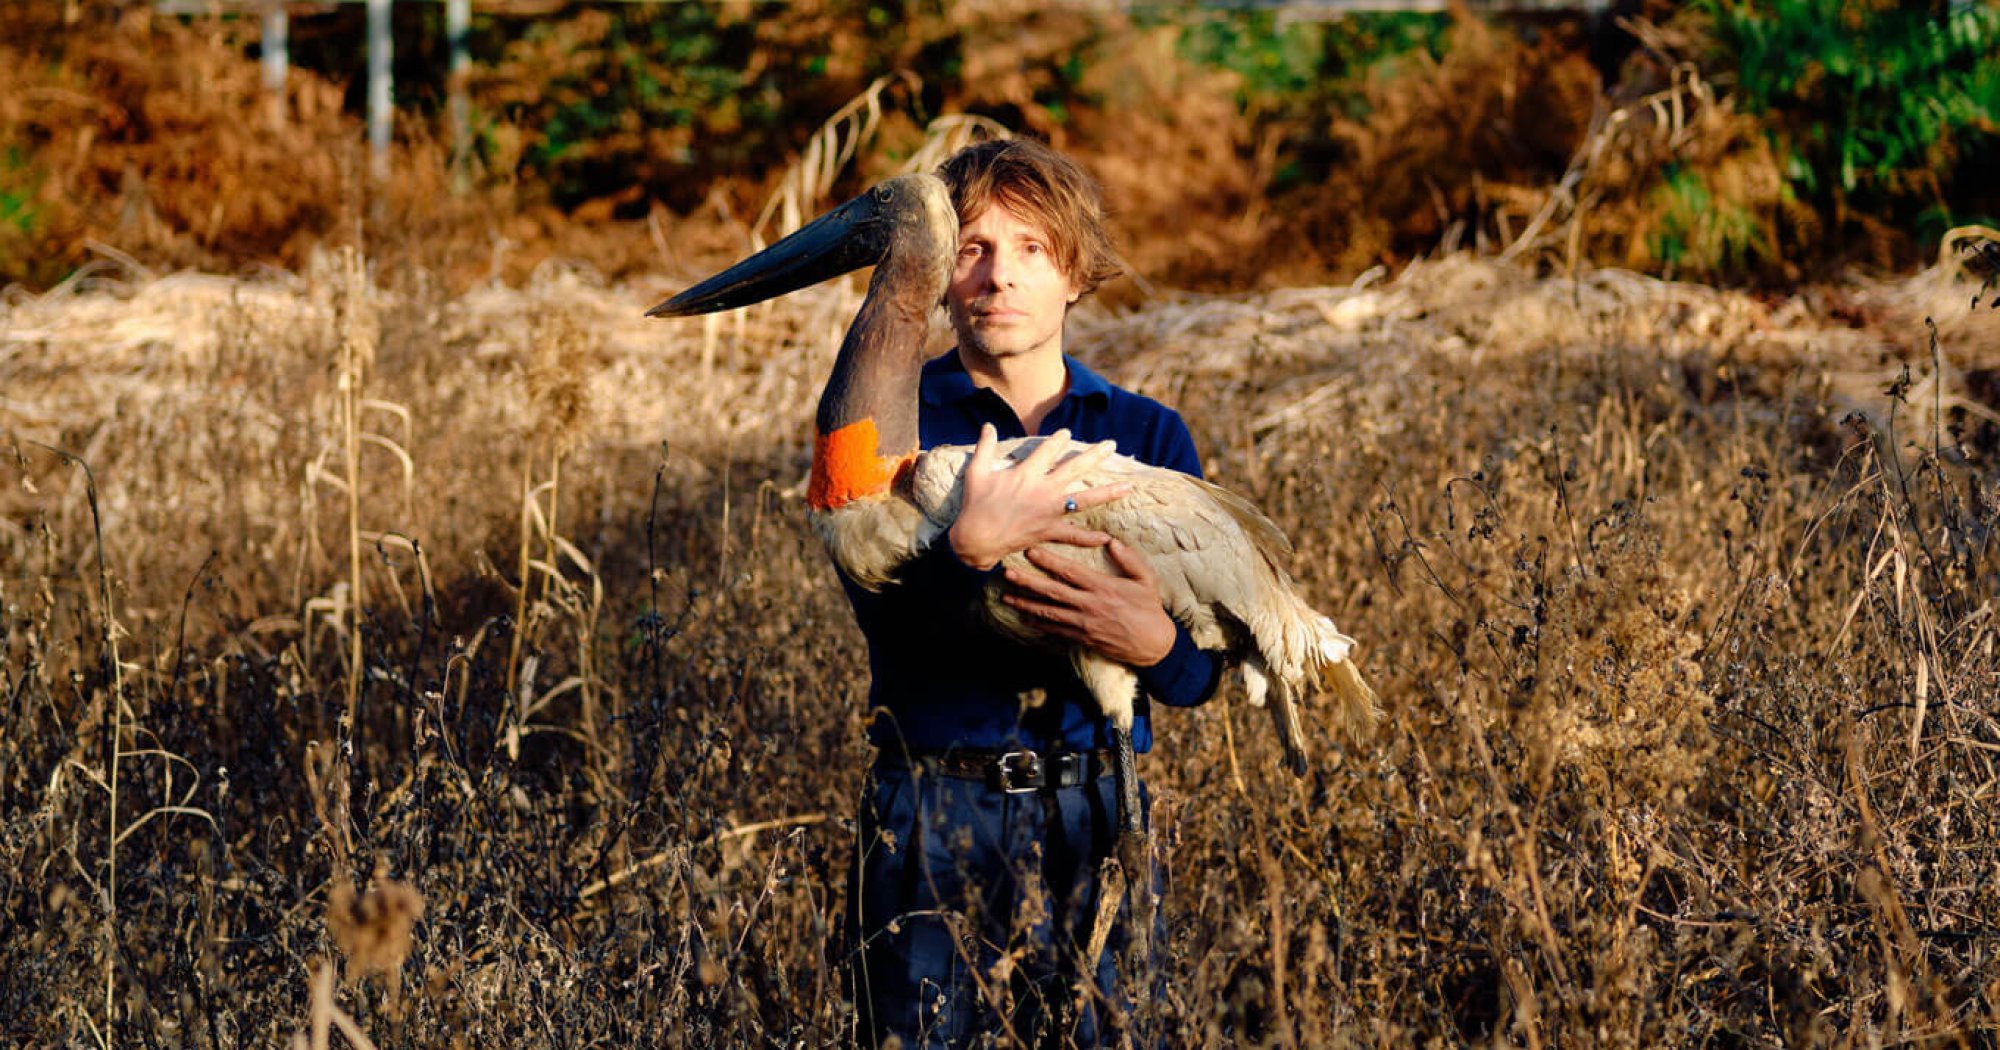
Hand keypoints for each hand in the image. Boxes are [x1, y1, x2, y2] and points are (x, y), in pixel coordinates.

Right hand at [947, 425, 1129, 570]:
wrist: (975, 539)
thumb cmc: (974, 506)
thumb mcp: (976, 472)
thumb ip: (985, 447)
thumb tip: (988, 425)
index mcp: (1026, 473)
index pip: (1048, 451)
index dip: (1059, 440)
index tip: (1067, 433)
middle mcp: (1042, 490)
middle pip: (1075, 468)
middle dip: (1094, 455)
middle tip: (1112, 445)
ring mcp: (1048, 511)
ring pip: (1084, 499)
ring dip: (1107, 492)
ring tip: (1127, 487)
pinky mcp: (1048, 531)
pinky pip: (1073, 535)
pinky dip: (1089, 537)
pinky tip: (1106, 537)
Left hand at [1001, 539, 1176, 666]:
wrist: (1154, 645)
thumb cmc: (1150, 609)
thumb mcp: (1146, 580)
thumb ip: (1129, 559)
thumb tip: (1112, 541)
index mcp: (1103, 588)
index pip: (1070, 572)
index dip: (1048, 561)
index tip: (1030, 551)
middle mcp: (1089, 606)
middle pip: (1052, 592)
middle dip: (1027, 582)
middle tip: (1006, 573)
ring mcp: (1084, 624)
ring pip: (1048, 613)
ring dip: (1025, 603)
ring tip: (1006, 595)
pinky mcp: (1082, 638)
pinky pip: (1055, 630)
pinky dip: (1038, 624)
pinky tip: (1024, 617)